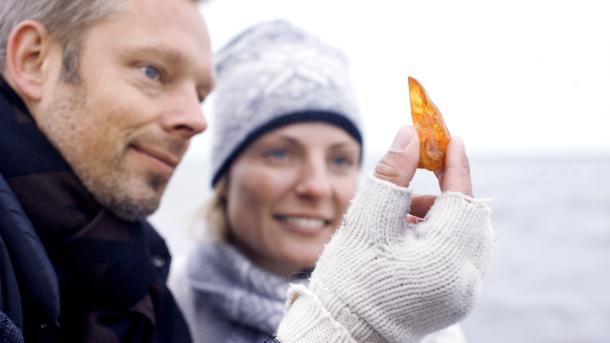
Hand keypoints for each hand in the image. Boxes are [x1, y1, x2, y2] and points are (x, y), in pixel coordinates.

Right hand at [277, 126, 493, 342]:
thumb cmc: (350, 276)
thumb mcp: (368, 219)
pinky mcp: (456, 300)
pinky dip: (441, 237)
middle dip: (445, 193)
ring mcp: (464, 294)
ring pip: (467, 236)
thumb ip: (393, 173)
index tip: (450, 139)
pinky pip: (462, 255)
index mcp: (446, 259)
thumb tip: (410, 134)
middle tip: (415, 182)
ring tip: (401, 218)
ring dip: (441, 216)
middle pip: (471, 217)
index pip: (462, 198)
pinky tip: (408, 238)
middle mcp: (466, 280)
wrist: (343, 331)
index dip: (455, 165)